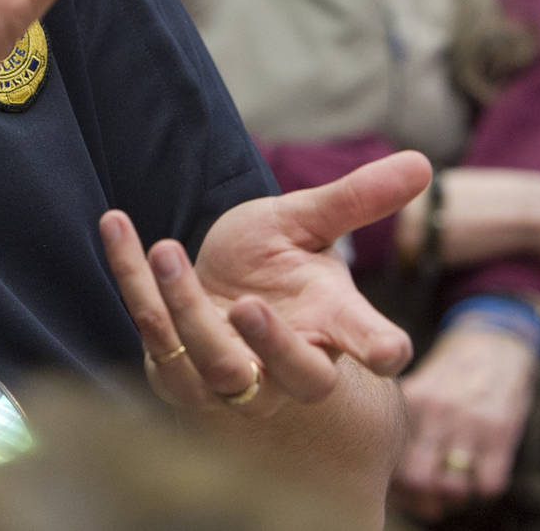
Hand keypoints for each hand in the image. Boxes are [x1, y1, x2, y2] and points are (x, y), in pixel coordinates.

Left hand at [99, 151, 431, 417]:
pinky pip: (152, 330)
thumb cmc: (273, 262)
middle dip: (275, 349)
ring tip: (170, 249)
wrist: (214, 286)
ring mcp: (230, 377)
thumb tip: (422, 162)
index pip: (369, 347)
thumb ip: (356, 199)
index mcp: (331, 324)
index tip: (388, 350)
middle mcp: (286, 363)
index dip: (380, 351)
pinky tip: (116, 225)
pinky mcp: (175, 372)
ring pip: (216, 366)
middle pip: (298, 378)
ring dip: (188, 310)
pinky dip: (131, 276)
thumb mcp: (306, 223)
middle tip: (252, 307)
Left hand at [392, 326, 537, 520]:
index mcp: (410, 401)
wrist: (493, 342)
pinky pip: (489, 484)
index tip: (406, 486)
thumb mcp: (417, 390)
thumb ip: (405, 428)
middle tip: (432, 493)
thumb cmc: (449, 378)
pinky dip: (483, 487)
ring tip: (457, 482)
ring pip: (453, 488)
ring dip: (455, 495)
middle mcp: (435, 411)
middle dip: (423, 497)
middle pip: (417, 480)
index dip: (396, 485)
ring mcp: (469, 422)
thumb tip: (399, 486)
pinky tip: (481, 471)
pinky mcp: (502, 431)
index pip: (390, 460)